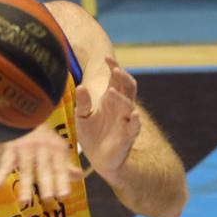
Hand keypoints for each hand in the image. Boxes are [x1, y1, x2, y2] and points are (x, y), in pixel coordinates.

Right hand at [0, 124, 79, 204]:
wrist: (23, 112)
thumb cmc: (42, 135)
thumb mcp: (57, 146)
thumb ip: (65, 164)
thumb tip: (79, 176)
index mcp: (57, 149)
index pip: (60, 168)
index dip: (62, 181)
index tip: (64, 196)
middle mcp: (43, 148)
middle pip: (44, 169)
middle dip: (46, 184)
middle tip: (48, 199)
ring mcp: (26, 147)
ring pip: (26, 168)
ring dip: (25, 185)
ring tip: (24, 202)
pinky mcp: (10, 146)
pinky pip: (5, 162)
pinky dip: (0, 174)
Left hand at [75, 55, 141, 183]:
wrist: (98, 159)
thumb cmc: (92, 135)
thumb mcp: (82, 117)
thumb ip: (83, 102)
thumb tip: (81, 86)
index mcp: (111, 100)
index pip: (117, 79)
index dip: (114, 67)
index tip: (106, 58)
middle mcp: (121, 107)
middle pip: (128, 87)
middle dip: (123, 77)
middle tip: (115, 70)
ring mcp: (126, 121)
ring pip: (130, 104)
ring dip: (122, 98)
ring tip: (110, 92)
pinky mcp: (128, 136)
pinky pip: (135, 127)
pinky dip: (136, 120)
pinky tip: (134, 114)